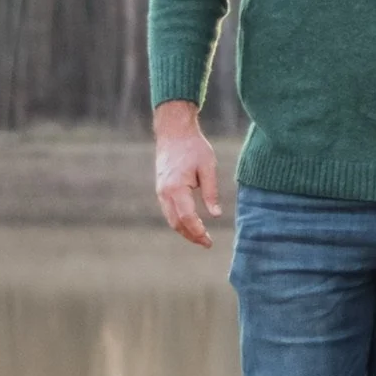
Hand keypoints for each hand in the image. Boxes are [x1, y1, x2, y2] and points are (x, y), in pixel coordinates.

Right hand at [154, 100, 222, 245]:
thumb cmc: (193, 147)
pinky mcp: (161, 189)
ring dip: (184, 230)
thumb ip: (211, 192)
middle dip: (191, 235)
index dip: (198, 231)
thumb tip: (215, 215)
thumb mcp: (207, 167)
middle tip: (207, 243)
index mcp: (176, 187)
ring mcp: (160, 191)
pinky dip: (179, 221)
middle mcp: (164, 192)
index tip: (209, 241)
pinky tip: (191, 224)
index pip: (187, 217)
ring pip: (171, 219)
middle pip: (176, 223)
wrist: (173, 132)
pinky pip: (168, 211)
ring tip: (201, 237)